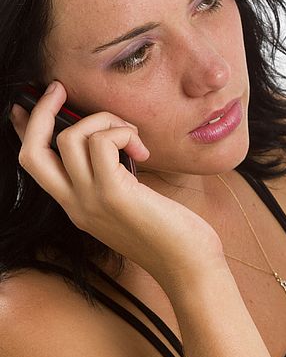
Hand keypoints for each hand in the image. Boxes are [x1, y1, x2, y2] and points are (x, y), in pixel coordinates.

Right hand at [10, 81, 224, 279]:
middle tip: (62, 89)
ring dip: (105, 121)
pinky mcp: (113, 194)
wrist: (189, 267)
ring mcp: (90, 201)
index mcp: (77, 207)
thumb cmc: (173, 235)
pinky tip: (142, 151)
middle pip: (32, 150)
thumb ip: (115, 180)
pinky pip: (101, 142)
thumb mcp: (133, 204)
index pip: (34, 165)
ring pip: (70, 137)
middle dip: (41, 111)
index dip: (25, 130)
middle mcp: (75, 205)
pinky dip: (121, 133)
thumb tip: (114, 145)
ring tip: (134, 139)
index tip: (25, 105)